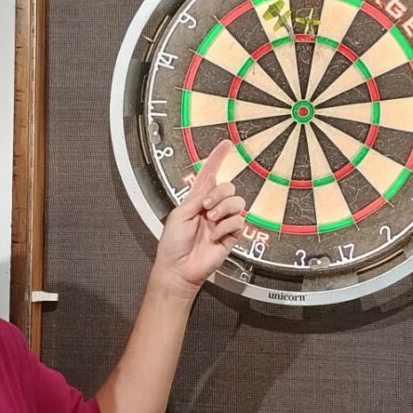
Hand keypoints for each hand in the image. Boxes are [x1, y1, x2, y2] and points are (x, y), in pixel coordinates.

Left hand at [154, 139, 246, 293]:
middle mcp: (212, 208)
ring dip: (223, 210)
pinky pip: (239, 222)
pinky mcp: (231, 235)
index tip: (226, 144)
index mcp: (197, 199)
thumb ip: (198, 197)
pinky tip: (215, 235)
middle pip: (228, 187)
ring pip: (237, 203)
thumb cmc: (173, 244)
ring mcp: (223, 221)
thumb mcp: (180, 214)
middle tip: (206, 207)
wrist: (179, 268)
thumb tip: (211, 183)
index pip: (210, 174)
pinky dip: (226, 227)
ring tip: (211, 221)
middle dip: (218, 195)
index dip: (218, 158)